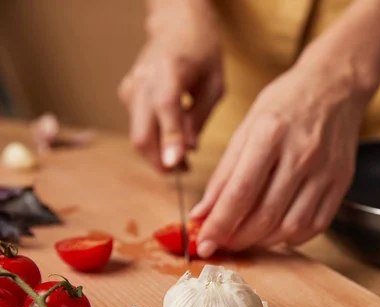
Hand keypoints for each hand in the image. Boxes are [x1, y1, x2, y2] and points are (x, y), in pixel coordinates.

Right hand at [118, 0, 223, 170]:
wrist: (175, 23)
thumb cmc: (201, 50)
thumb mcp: (214, 84)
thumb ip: (199, 117)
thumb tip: (187, 151)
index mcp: (168, 71)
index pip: (166, 109)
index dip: (170, 140)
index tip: (176, 165)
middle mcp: (143, 81)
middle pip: (141, 134)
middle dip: (161, 161)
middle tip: (185, 172)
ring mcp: (131, 89)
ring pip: (137, 136)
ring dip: (158, 155)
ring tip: (184, 161)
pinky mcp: (127, 96)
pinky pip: (138, 128)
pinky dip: (153, 142)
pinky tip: (172, 143)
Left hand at [189, 60, 371, 257]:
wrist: (335, 87)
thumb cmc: (287, 102)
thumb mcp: (247, 127)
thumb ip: (225, 172)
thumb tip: (204, 212)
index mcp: (271, 133)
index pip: (241, 191)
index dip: (219, 224)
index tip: (203, 243)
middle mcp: (302, 154)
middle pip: (265, 215)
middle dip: (237, 238)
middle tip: (221, 242)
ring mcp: (326, 170)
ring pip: (291, 227)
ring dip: (263, 241)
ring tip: (246, 237)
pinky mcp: (342, 182)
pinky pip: (316, 225)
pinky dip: (291, 237)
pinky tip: (276, 231)